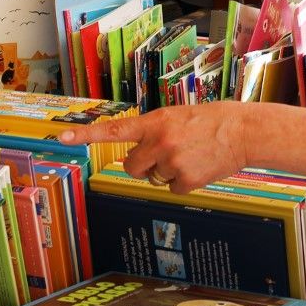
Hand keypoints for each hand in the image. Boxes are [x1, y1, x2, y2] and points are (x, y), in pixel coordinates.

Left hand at [59, 103, 250, 191]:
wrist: (244, 131)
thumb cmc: (210, 122)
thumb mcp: (176, 116)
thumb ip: (153, 131)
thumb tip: (137, 156)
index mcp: (155, 121)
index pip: (113, 129)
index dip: (85, 135)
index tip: (62, 137)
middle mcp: (159, 141)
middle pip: (131, 166)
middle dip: (142, 166)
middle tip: (164, 156)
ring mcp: (172, 161)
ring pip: (153, 178)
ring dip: (167, 172)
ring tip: (190, 156)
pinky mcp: (186, 180)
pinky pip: (172, 189)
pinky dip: (185, 183)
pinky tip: (200, 167)